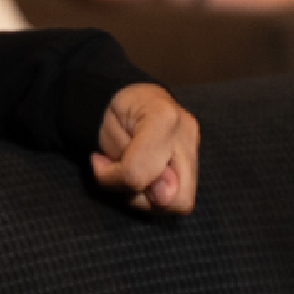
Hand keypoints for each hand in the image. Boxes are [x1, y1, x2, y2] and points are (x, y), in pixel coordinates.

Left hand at [92, 83, 199, 214]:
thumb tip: (162, 197)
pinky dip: (157, 192)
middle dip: (146, 199)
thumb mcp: (106, 133)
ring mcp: (194, 145)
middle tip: (123, 177)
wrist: (125, 93)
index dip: (114, 178)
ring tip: (131, 173)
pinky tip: (143, 174)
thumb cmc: (112, 110)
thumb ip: (129, 166)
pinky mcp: (194, 155)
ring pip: (181, 201)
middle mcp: (186, 133)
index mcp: (162, 118)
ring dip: (150, 197)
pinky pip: (180, 193)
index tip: (100, 163)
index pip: (138, 174)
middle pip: (179, 199)